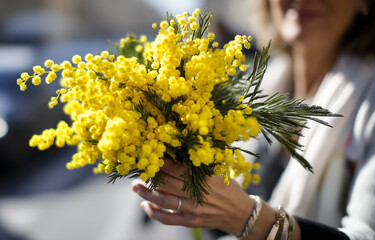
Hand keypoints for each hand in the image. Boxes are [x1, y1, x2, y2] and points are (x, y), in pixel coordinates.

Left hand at [131, 158, 254, 236]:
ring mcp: (192, 209)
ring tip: (135, 186)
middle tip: (139, 169)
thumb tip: (178, 152)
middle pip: (166, 183)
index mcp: (203, 178)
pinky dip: (154, 213)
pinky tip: (145, 206)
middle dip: (150, 175)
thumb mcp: (217, 172)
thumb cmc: (228, 188)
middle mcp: (196, 194)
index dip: (161, 162)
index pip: (176, 168)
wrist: (240, 213)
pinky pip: (168, 218)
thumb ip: (199, 165)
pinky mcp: (190, 222)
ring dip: (146, 193)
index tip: (150, 155)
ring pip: (163, 200)